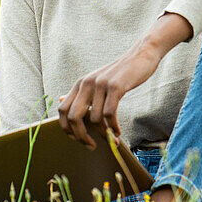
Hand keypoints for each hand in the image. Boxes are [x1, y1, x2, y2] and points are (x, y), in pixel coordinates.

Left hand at [57, 12, 192, 148]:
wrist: (140, 56)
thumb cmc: (119, 73)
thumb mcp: (95, 80)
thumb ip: (80, 92)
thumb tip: (60, 101)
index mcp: (79, 84)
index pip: (62, 110)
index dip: (67, 129)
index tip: (78, 139)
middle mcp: (86, 83)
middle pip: (73, 117)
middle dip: (81, 136)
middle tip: (91, 145)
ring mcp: (100, 85)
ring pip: (94, 119)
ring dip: (103, 133)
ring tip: (112, 138)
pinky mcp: (115, 87)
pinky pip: (109, 114)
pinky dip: (113, 127)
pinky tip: (118, 132)